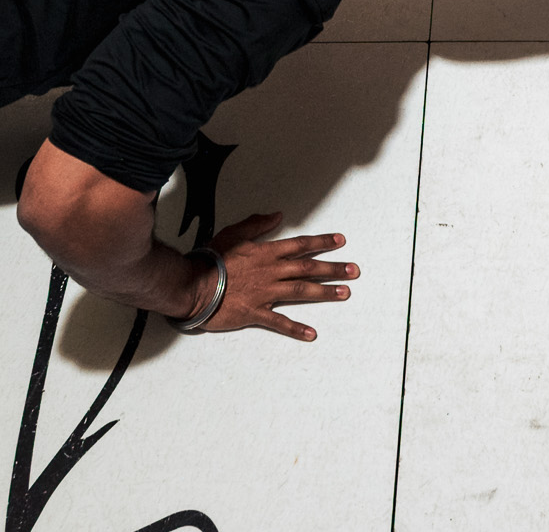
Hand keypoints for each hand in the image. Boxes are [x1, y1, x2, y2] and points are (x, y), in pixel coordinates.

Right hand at [196, 212, 359, 339]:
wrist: (194, 284)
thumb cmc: (211, 259)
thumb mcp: (234, 233)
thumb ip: (257, 224)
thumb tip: (276, 216)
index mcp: (266, 252)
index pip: (300, 245)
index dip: (321, 242)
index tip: (340, 241)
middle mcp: (271, 271)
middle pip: (308, 268)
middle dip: (333, 268)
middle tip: (354, 270)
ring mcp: (265, 293)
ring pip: (301, 291)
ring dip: (325, 292)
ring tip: (344, 293)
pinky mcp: (256, 313)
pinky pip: (279, 322)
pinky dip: (296, 328)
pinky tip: (311, 333)